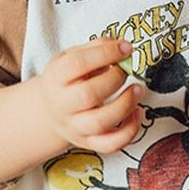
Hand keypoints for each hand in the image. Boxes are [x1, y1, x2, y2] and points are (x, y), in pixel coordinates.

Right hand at [34, 37, 143, 154]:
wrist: (51, 110)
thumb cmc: (67, 79)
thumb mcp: (72, 56)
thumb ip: (96, 48)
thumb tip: (121, 45)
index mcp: (56, 77)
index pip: (77, 64)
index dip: (105, 53)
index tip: (126, 48)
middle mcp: (62, 105)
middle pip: (89, 95)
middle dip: (115, 79)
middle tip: (126, 71)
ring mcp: (75, 126)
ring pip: (101, 123)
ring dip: (125, 105)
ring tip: (138, 89)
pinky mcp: (89, 142)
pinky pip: (110, 144)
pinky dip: (130, 131)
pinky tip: (137, 112)